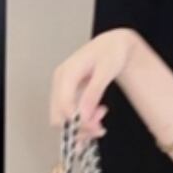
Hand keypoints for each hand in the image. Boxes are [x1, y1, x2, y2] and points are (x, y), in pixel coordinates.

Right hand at [49, 27, 133, 147]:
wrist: (112, 45)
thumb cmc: (110, 52)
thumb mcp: (105, 71)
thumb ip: (93, 93)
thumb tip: (84, 115)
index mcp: (66, 74)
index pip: (64, 106)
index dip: (79, 122)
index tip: (97, 128)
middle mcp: (60, 82)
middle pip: (59, 116)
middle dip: (79, 127)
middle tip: (100, 127)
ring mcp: (62, 88)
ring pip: (63, 119)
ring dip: (82, 126)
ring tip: (101, 119)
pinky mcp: (68, 93)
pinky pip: (69, 115)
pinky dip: (82, 122)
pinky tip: (97, 117)